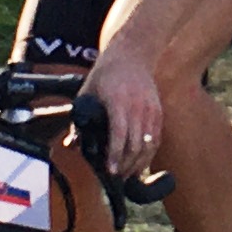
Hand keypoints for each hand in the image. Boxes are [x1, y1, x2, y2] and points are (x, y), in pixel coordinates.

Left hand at [81, 40, 163, 180]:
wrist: (132, 55)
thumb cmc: (106, 74)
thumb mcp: (87, 94)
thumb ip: (80, 121)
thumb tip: (72, 145)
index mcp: (118, 101)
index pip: (119, 134)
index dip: (115, 155)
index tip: (111, 170)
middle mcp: (137, 107)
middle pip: (135, 144)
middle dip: (127, 165)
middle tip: (117, 177)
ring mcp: (150, 110)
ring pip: (148, 145)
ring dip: (138, 163)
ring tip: (127, 174)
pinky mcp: (158, 112)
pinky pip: (156, 139)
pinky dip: (149, 154)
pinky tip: (139, 162)